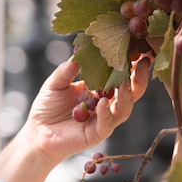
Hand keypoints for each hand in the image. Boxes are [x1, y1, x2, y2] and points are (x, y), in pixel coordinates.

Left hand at [23, 55, 151, 165]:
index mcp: (100, 89)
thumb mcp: (56, 83)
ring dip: (127, 95)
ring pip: (124, 109)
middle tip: (144, 61)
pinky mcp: (96, 134)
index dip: (130, 63)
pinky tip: (103, 102)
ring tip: (126, 82)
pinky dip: (106, 113)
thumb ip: (67, 69)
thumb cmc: (47, 106)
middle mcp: (106, 103)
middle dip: (139, 77)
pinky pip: (106, 124)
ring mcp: (103, 120)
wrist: (36, 132)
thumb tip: (79, 50)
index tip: (138, 47)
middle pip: (131, 91)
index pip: (119, 75)